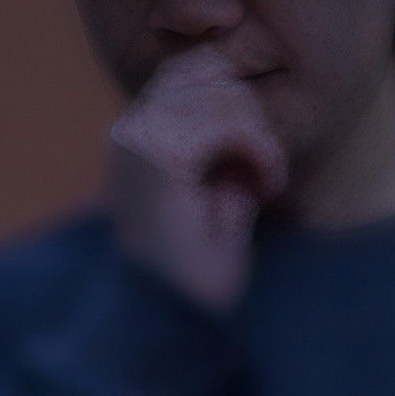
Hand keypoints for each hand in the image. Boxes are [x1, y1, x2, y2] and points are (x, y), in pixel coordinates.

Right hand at [108, 43, 288, 312]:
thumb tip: (243, 107)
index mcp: (134, 143)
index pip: (184, 76)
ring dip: (256, 131)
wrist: (171, 323)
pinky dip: (258, 147)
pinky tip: (267, 182)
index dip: (232, 102)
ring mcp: (138, 145)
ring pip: (216, 93)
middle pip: (200, 73)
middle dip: (247, 113)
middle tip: (265, 166)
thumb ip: (222, 156)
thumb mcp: (215, 202)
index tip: (257, 157)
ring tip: (266, 178)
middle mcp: (127, 137)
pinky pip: (224, 122)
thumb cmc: (193, 278)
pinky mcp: (159, 160)